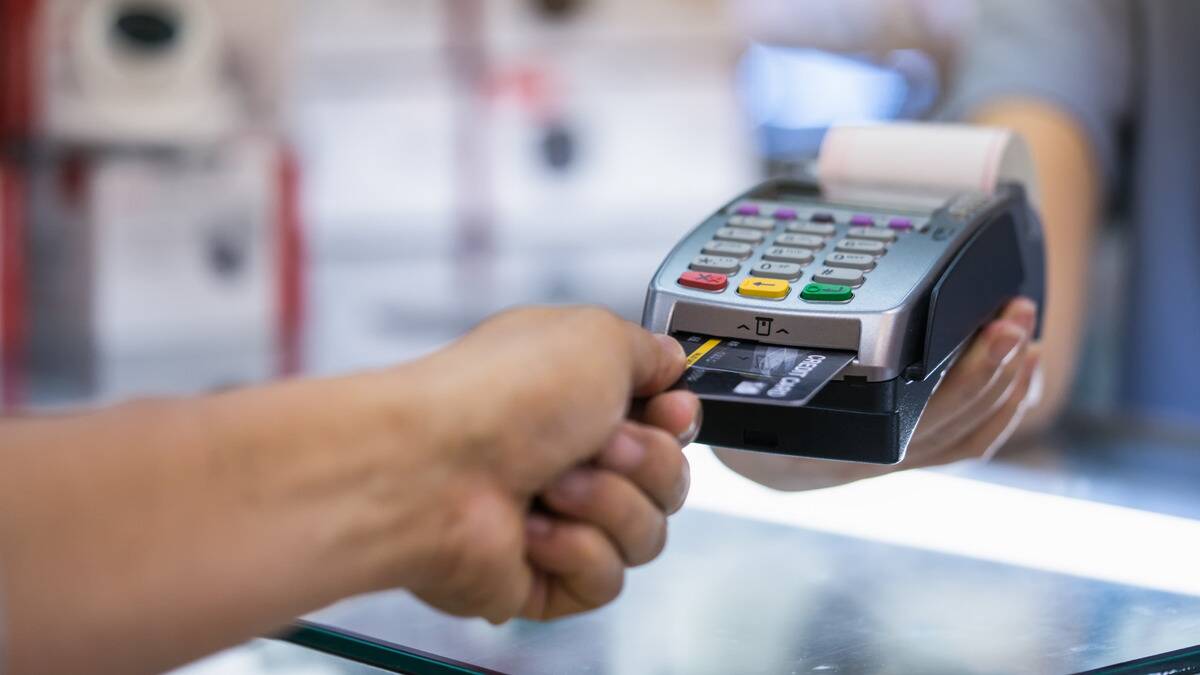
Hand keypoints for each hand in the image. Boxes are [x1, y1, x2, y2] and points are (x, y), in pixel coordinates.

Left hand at [370, 307, 697, 621]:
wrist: (434, 469)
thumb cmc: (501, 397)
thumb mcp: (597, 336)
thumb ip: (648, 348)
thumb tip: (668, 360)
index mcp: (578, 396)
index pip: (664, 423)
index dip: (677, 421)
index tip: (670, 413)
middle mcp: (568, 455)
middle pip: (668, 480)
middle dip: (646, 461)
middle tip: (599, 444)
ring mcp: (557, 518)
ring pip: (646, 533)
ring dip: (609, 504)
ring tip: (554, 486)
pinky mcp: (545, 577)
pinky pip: (606, 578)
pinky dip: (577, 550)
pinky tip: (534, 529)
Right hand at [715, 298, 1041, 490]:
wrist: (749, 461)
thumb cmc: (744, 416)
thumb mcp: (738, 383)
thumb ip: (763, 348)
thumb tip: (758, 300)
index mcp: (844, 438)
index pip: (927, 413)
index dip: (972, 376)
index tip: (995, 328)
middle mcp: (877, 454)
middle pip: (959, 418)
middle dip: (999, 363)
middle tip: (1016, 313)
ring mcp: (899, 457)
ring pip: (970, 433)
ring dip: (1009, 383)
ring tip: (1025, 334)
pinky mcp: (911, 450)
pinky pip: (968, 441)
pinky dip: (1003, 408)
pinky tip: (1017, 373)